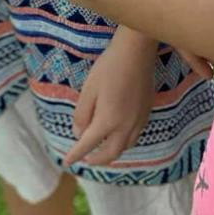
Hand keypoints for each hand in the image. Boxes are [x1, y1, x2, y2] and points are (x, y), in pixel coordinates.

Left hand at [64, 27, 156, 167]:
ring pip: (126, 146)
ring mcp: (139, 120)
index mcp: (107, 121)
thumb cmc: (109, 68)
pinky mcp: (147, 112)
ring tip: (103, 150)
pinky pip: (135, 136)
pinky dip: (125, 142)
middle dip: (97, 160)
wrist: (136, 52)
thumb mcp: (88, 90)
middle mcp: (125, 126)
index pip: (88, 145)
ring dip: (113, 152)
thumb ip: (82, 115)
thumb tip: (79, 134)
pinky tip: (120, 134)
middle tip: (86, 160)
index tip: (67, 162)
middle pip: (111, 153)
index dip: (76, 155)